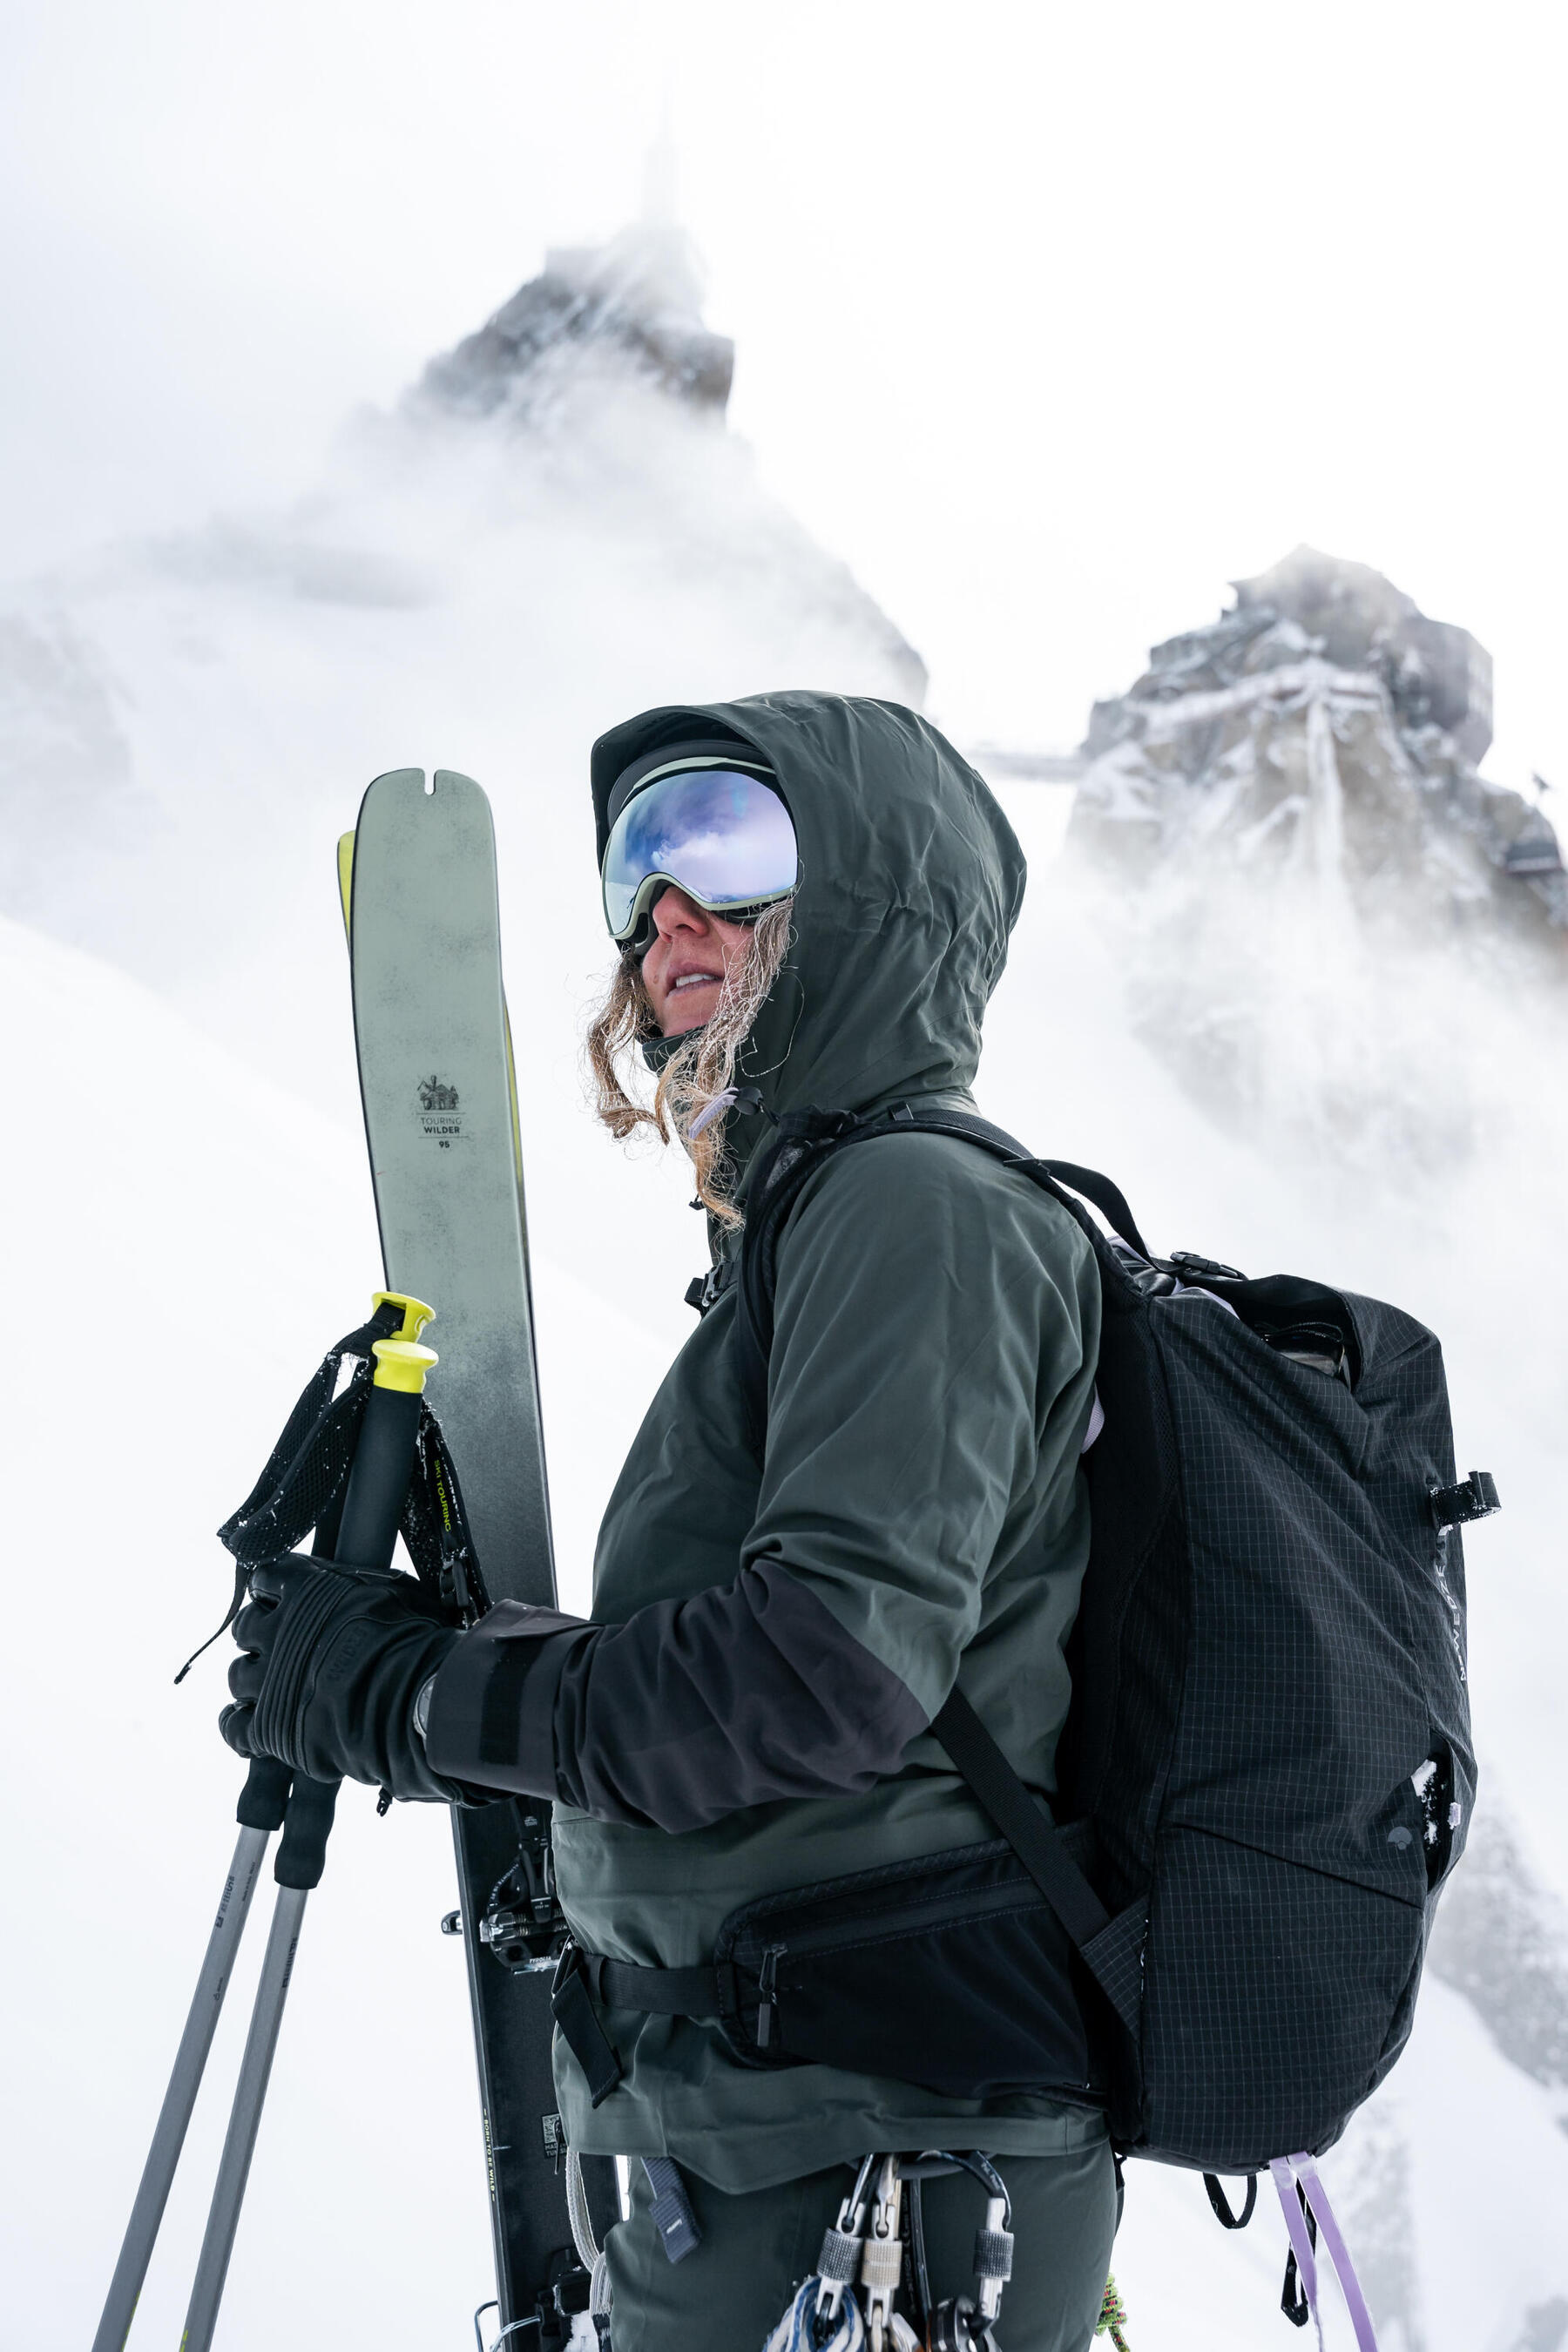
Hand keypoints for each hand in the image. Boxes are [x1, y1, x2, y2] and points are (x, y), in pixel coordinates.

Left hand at [221, 1555, 464, 1803]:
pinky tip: (245, 1723)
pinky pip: (234, 1727)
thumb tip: (359, 1585)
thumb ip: (360, 1586)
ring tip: (268, 1687)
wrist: (414, 1698)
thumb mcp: (392, 1592)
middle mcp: (279, 1631)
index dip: (272, 1589)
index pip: (267, 1576)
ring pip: (237, 1675)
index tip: (278, 1599)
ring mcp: (271, 1680)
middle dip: (257, 1634)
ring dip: (251, 1679)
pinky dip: (236, 1725)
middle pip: (245, 1626)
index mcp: (307, 1590)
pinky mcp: (269, 1727)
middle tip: (276, 1647)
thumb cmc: (413, 1642)